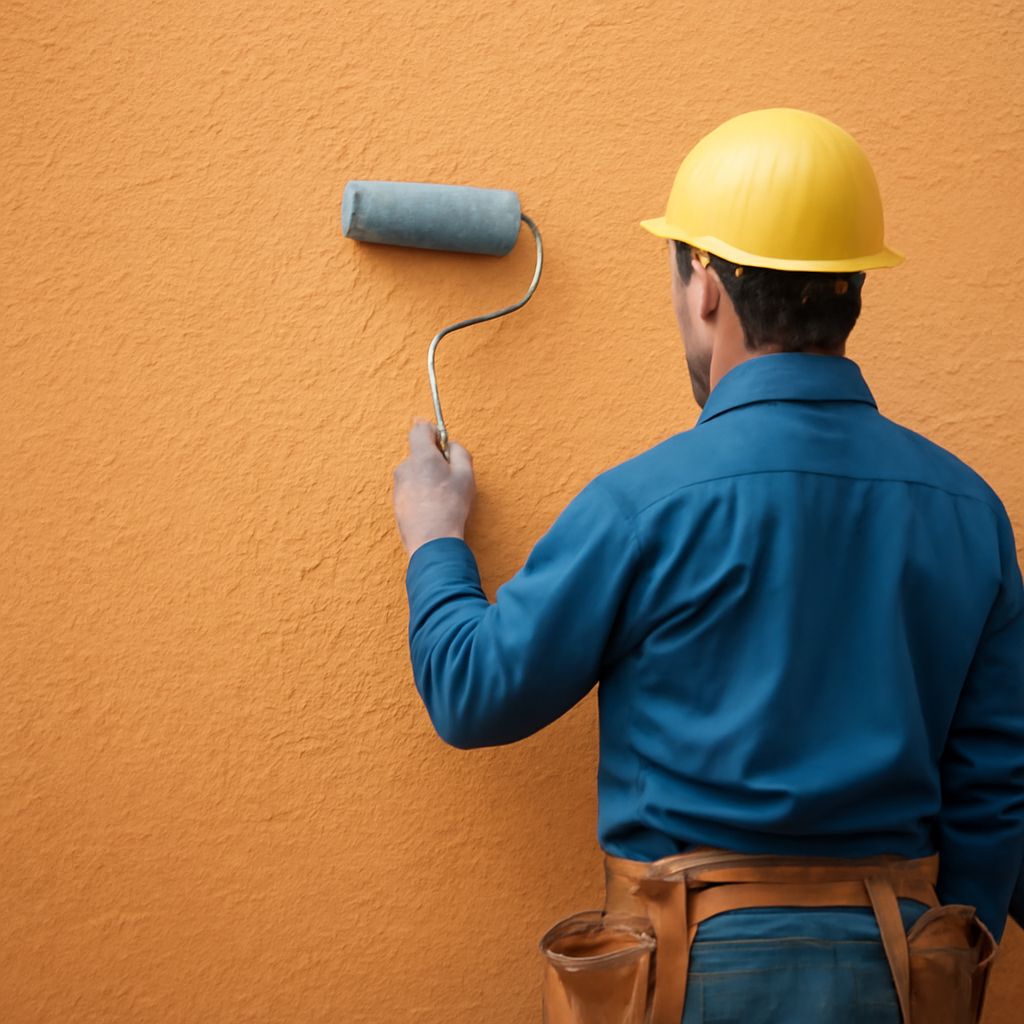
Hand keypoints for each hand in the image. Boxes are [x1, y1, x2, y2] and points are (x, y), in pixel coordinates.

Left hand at [393, 418, 475, 556]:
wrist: (432, 541)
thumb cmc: (450, 506)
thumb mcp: (466, 475)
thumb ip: (459, 451)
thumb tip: (451, 446)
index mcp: (421, 456)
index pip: (419, 428)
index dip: (433, 431)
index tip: (443, 443)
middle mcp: (405, 467)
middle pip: (419, 453)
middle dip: (434, 459)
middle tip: (450, 477)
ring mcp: (398, 485)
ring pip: (415, 472)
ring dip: (428, 477)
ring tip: (443, 497)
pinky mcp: (397, 502)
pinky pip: (411, 488)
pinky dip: (421, 492)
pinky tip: (433, 507)